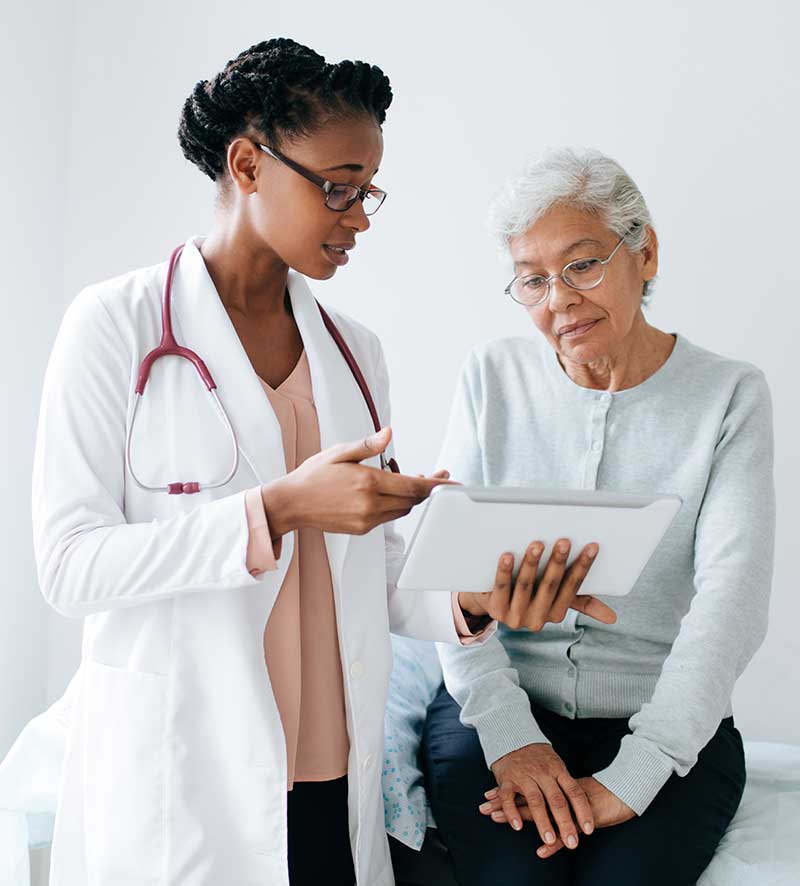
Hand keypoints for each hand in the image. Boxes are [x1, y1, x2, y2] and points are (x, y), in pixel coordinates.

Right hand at [261, 427, 453, 536]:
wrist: (292, 503)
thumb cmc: (314, 475)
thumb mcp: (340, 452)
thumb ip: (368, 445)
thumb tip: (389, 433)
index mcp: (368, 483)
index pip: (413, 486)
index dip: (436, 485)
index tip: (451, 482)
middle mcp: (370, 505)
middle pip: (412, 500)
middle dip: (427, 489)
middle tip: (435, 475)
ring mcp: (367, 520)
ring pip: (402, 510)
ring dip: (411, 497)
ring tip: (409, 479)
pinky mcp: (362, 529)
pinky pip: (389, 517)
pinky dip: (396, 505)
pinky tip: (389, 492)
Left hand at [458, 539, 615, 629]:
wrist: (489, 602)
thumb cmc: (530, 593)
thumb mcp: (555, 599)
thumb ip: (581, 603)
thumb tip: (613, 618)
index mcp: (555, 614)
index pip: (573, 588)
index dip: (583, 567)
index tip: (592, 546)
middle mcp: (536, 620)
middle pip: (550, 586)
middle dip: (558, 563)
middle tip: (564, 540)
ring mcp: (514, 616)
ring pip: (525, 586)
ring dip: (532, 564)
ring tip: (537, 543)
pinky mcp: (495, 609)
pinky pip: (501, 587)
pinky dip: (505, 571)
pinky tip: (508, 554)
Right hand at [479, 743, 594, 850]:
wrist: (512, 738)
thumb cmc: (538, 757)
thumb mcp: (556, 764)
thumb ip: (566, 783)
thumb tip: (585, 804)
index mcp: (557, 770)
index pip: (574, 792)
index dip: (582, 810)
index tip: (589, 829)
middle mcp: (542, 773)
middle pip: (556, 800)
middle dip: (565, 823)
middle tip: (572, 843)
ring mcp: (524, 776)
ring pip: (535, 801)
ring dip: (543, 822)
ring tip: (549, 840)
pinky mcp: (507, 779)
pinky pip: (508, 797)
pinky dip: (512, 812)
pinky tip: (518, 826)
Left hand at [481, 774, 635, 856]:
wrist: (625, 789)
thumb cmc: (600, 793)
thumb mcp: (573, 793)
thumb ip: (557, 796)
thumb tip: (543, 799)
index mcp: (554, 787)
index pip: (527, 789)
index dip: (508, 792)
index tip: (488, 794)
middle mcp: (558, 793)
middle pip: (526, 798)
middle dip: (504, 803)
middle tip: (483, 807)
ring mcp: (568, 806)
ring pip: (540, 811)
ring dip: (518, 817)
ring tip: (497, 820)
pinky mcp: (582, 818)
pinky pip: (567, 833)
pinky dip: (554, 842)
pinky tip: (541, 849)